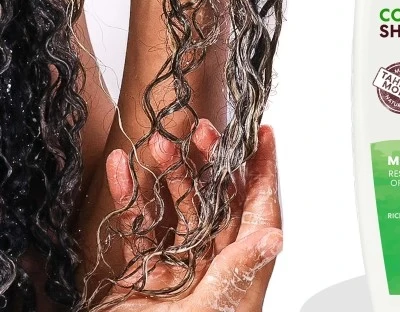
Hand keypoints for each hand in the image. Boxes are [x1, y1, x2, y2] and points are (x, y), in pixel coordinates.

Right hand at [99, 122, 281, 311]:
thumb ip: (238, 273)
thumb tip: (274, 236)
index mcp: (237, 272)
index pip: (258, 211)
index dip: (264, 171)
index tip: (266, 134)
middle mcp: (210, 263)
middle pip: (217, 200)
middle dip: (211, 162)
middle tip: (203, 130)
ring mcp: (174, 265)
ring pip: (176, 207)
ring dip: (168, 174)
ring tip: (159, 143)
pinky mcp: (140, 273)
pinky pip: (136, 226)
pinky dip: (127, 197)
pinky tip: (120, 169)